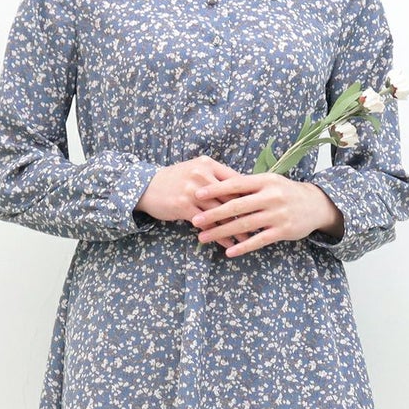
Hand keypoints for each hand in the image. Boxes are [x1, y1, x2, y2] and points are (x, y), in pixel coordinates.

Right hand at [135, 156, 253, 248]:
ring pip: (220, 212)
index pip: (236, 180)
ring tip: (248, 238)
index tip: (262, 208)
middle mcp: (202, 175)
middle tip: (261, 225)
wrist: (146, 187)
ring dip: (235, 228)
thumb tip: (243, 189)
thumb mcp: (196, 170)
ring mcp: (192, 191)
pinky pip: (206, 223)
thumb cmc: (175, 180)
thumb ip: (216, 178)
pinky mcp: (184, 206)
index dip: (250, 195)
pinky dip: (218, 235)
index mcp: (208, 164)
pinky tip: (227, 243)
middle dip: (247, 213)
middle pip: (231, 196)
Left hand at [190, 174, 344, 256]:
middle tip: (195, 220)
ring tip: (204, 237)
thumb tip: (218, 185)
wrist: (316, 204)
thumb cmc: (285, 192)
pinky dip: (243, 246)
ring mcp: (277, 214)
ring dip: (222, 232)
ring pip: (244, 225)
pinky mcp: (283, 231)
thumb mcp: (269, 182)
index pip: (235, 184)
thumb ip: (248, 185)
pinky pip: (259, 240)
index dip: (215, 189)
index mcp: (265, 181)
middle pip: (236, 206)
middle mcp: (271, 196)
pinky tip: (228, 251)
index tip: (196, 194)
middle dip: (213, 214)